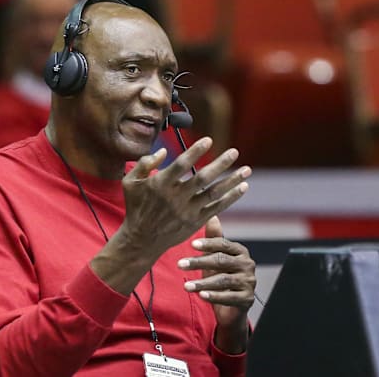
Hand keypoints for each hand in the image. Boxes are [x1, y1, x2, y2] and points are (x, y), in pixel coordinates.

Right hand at [120, 137, 250, 256]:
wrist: (141, 239)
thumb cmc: (136, 207)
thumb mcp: (131, 182)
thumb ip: (145, 163)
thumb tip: (164, 151)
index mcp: (160, 184)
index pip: (182, 164)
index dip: (196, 151)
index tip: (209, 140)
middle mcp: (176, 197)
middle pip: (203, 178)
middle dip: (221, 164)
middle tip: (235, 151)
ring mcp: (187, 211)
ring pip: (214, 193)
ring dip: (232, 181)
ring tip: (247, 170)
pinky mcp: (195, 221)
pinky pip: (217, 208)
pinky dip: (231, 198)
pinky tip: (243, 187)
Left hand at [178, 216, 255, 353]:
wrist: (233, 306)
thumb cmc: (222, 276)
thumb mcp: (216, 257)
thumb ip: (213, 238)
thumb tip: (211, 215)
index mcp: (240, 251)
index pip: (224, 244)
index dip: (208, 244)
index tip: (191, 244)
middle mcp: (247, 265)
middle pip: (222, 261)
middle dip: (199, 262)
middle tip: (180, 264)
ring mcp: (249, 282)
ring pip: (224, 280)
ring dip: (203, 283)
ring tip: (186, 286)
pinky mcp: (247, 299)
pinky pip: (229, 297)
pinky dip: (215, 297)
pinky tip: (201, 296)